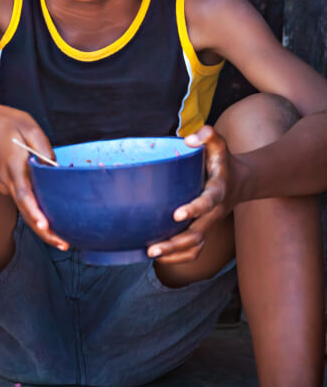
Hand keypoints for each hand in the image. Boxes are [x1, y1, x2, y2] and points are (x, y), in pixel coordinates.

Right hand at [0, 102, 68, 250]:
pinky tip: (53, 220)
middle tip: (64, 244)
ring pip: (26, 210)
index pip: (24, 195)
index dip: (35, 213)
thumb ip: (44, 149)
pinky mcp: (9, 186)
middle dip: (45, 231)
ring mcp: (7, 185)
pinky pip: (25, 202)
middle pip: (26, 211)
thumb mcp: (30, 128)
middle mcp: (9, 181)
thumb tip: (55, 169)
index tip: (45, 226)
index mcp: (14, 167)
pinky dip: (37, 213)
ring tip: (63, 239)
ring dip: (42, 225)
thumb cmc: (9, 124)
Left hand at [147, 126, 237, 262]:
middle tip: (152, 248)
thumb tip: (188, 140)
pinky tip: (158, 256)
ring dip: (173, 254)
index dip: (194, 209)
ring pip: (195, 247)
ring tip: (150, 253)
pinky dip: (177, 257)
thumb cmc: (223, 160)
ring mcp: (209, 224)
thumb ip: (207, 135)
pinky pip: (194, 251)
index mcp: (218, 191)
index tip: (176, 215)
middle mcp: (214, 212)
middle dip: (175, 243)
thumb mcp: (219, 144)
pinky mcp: (204, 230)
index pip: (208, 202)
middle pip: (197, 235)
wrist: (242, 180)